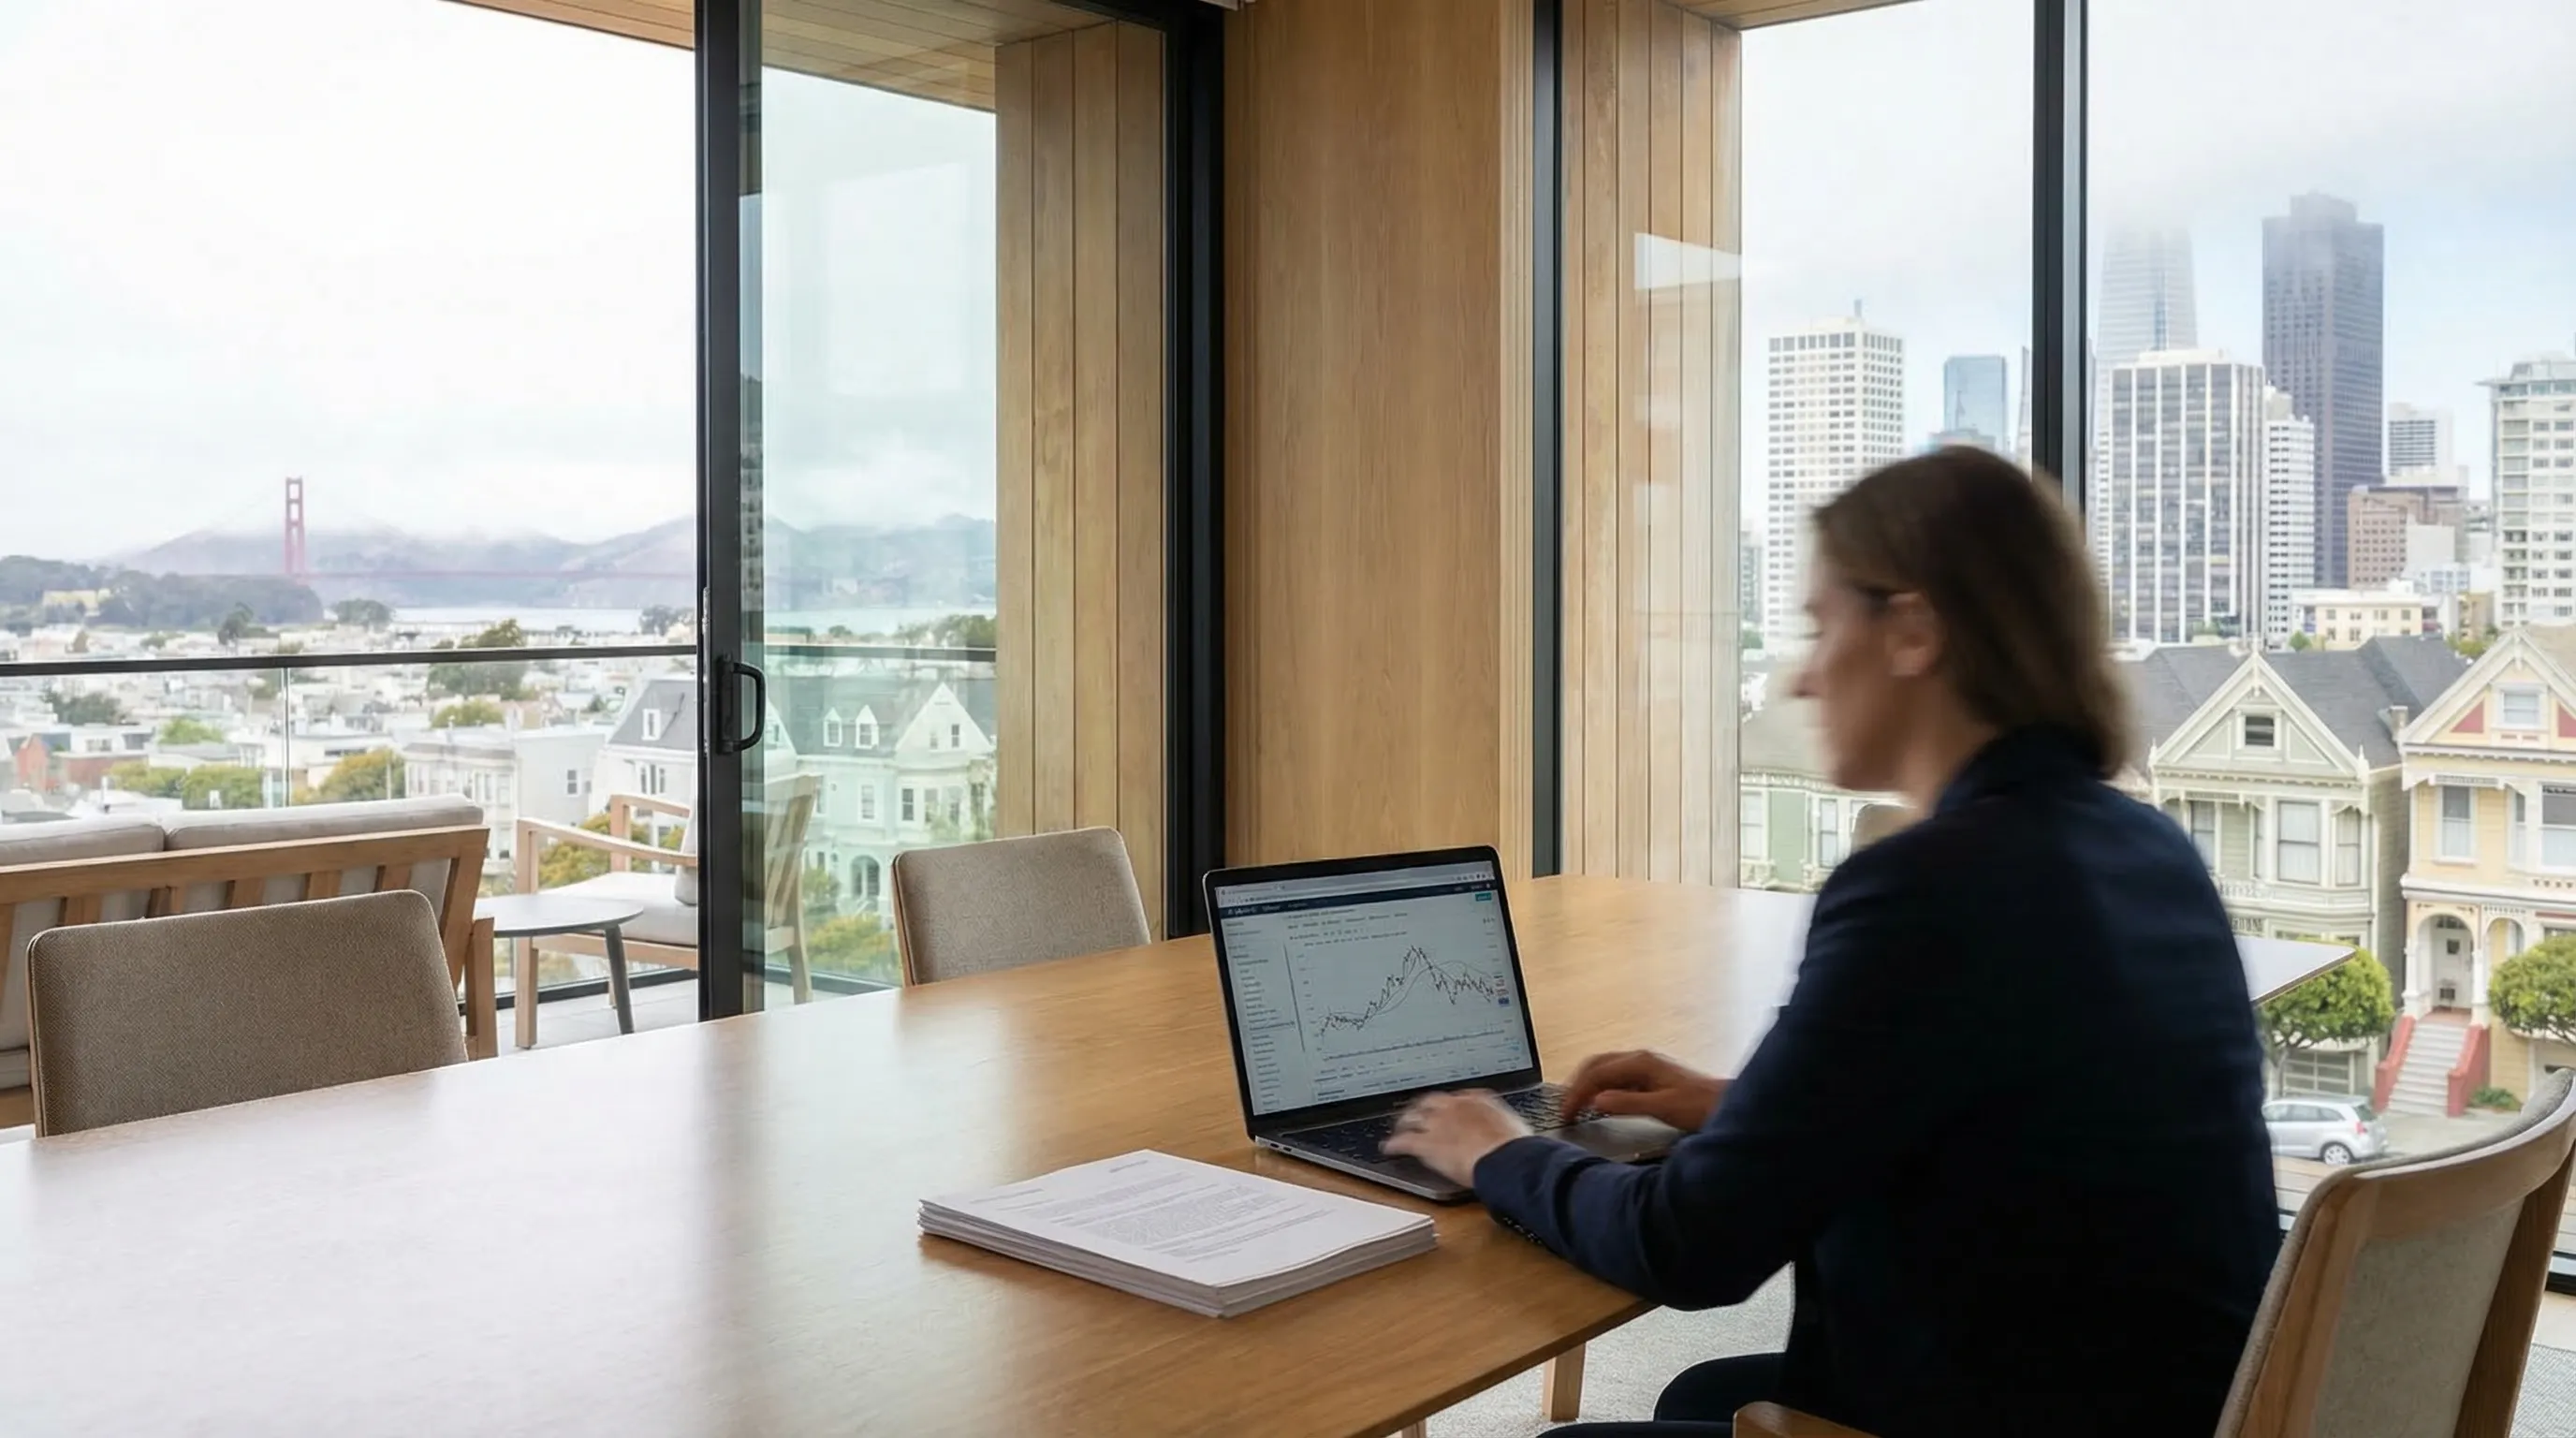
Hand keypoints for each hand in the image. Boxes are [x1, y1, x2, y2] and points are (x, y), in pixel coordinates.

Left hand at [1379, 1090, 1530, 1186]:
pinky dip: (1394, 1145)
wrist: (1507, 1159)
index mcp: (1477, 1099)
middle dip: (1420, 1108)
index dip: (1445, 1105)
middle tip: (1414, 1114)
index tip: (1443, 1109)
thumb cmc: (1517, 1148)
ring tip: (1399, 1128)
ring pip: (1412, 1118)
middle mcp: (1454, 1106)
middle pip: (1429, 1102)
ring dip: (1404, 1123)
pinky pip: (1405, 1142)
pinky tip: (1389, 1148)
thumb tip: (1512, 1131)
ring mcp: (1438, 1123)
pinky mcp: (1427, 1144)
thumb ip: (1504, 1125)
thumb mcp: (1515, 1127)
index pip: (1455, 1097)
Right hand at [1561, 1050, 1726, 1130]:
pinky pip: (1615, 1077)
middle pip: (1596, 1065)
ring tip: (1575, 1105)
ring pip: (1604, 1069)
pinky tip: (1598, 1102)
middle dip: (1576, 1085)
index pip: (1596, 1074)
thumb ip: (1627, 1103)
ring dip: (1586, 1085)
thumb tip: (1597, 1101)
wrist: (1727, 1104)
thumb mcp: (1662, 1107)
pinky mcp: (1650, 1076)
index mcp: (1640, 1062)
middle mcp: (1640, 1059)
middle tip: (1564, 1108)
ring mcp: (1645, 1066)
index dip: (1576, 1093)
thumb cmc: (1700, 1105)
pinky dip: (1600, 1088)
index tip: (1565, 1113)